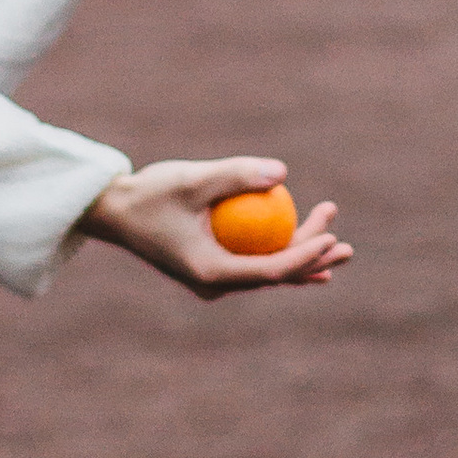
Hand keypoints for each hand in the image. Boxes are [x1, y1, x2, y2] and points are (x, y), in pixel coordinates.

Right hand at [79, 159, 352, 300]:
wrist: (114, 212)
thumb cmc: (150, 194)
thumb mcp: (192, 179)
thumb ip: (236, 174)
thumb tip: (282, 173)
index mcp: (211, 273)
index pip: (271, 271)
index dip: (305, 256)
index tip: (330, 238)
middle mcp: (215, 284)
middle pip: (275, 275)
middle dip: (313, 259)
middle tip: (343, 241)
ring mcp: (214, 279)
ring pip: (267, 272)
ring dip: (302, 258)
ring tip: (340, 248)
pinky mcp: (212, 268)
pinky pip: (255, 264)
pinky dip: (282, 256)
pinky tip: (311, 255)